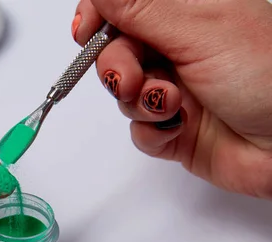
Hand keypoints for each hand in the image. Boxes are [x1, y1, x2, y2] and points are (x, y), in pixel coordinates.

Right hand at [73, 0, 271, 197]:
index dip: (98, 15)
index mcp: (188, 13)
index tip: (86, 31)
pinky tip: (178, 128)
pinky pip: (138, 129)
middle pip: (115, 51)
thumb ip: (140, 7)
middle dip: (117, 68)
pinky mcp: (173, 128)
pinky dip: (152, 131)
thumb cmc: (269, 78)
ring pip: (124, 93)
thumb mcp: (198, 30)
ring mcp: (175, 89)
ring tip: (171, 106)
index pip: (124, 5)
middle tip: (134, 80)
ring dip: (139, 101)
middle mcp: (179, 49)